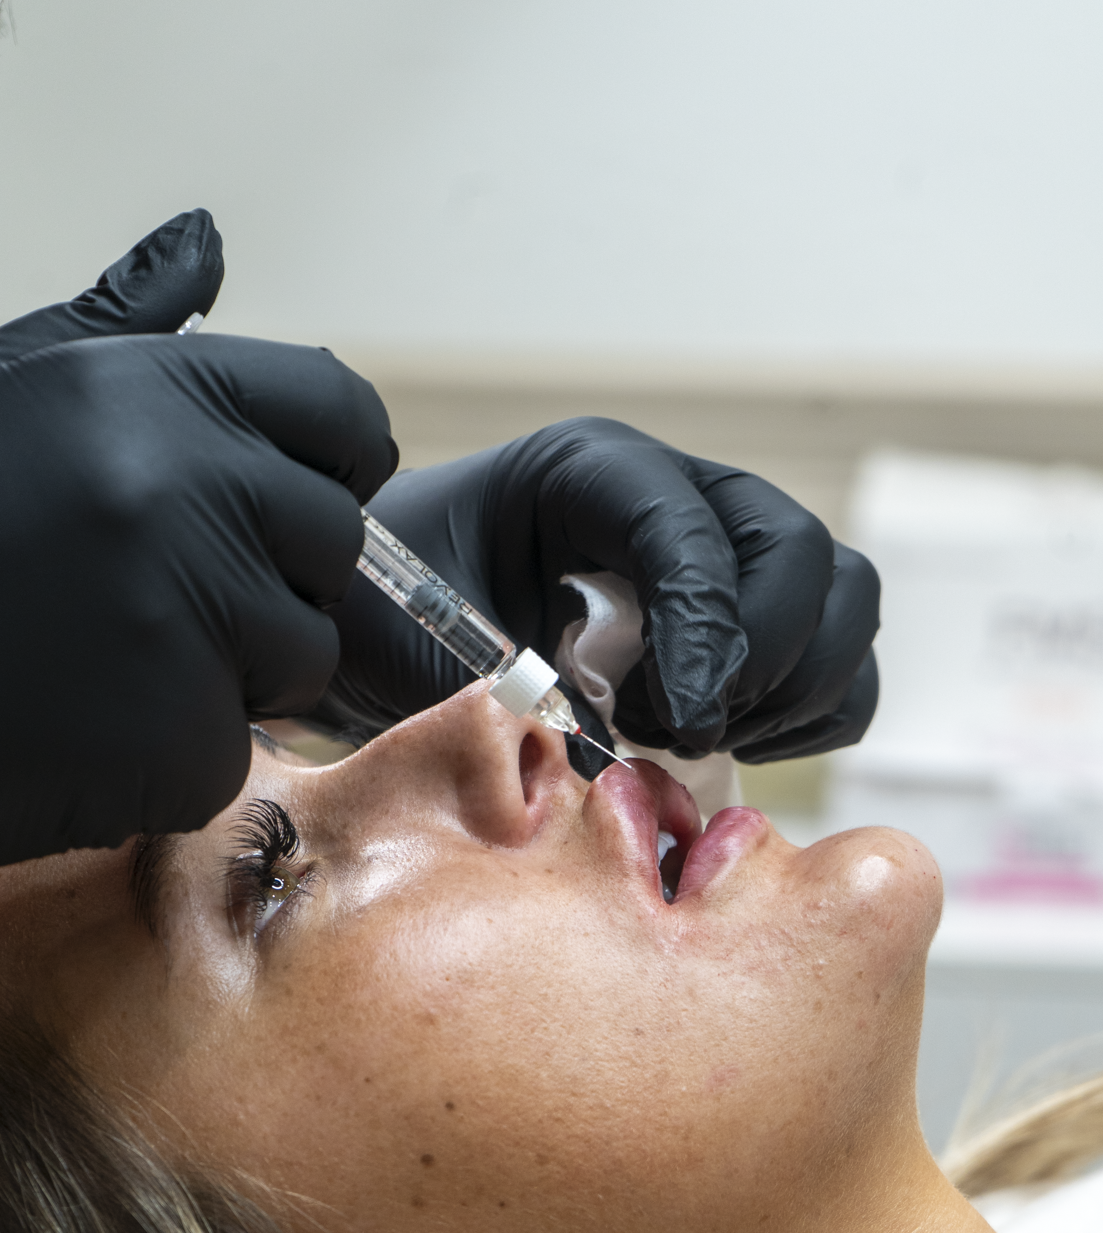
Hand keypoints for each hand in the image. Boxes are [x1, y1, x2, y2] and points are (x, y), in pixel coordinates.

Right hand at [0, 210, 396, 872]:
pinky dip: (166, 758)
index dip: (326, 464)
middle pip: (334, 543)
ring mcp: (192, 621)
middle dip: (269, 577)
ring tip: (99, 663)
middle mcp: (188, 493)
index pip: (341, 414)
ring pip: (303, 656)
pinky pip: (231, 751)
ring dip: (228, 674)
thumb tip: (204, 242)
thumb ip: (114, 325)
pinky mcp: (182, 741)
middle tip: (149, 601)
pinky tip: (71, 733)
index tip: (285, 503)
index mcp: (149, 391)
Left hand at [317, 418, 877, 767]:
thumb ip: (500, 692)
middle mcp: (676, 495)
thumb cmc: (393, 613)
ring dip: (794, 688)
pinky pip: (839, 658)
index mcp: (589, 473)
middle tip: (680, 728)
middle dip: (761, 659)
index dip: (707, 629)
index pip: (691, 531)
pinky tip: (730, 742)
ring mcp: (726, 551)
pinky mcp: (750, 616)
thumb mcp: (416, 640)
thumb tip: (605, 759)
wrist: (392, 619)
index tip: (681, 722)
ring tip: (695, 734)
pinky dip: (812, 713)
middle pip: (796, 552)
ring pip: (841, 596)